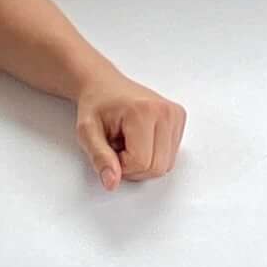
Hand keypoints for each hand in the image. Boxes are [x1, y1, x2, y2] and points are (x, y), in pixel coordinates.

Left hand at [70, 69, 185, 188]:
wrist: (104, 85)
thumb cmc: (96, 104)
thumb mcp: (87, 132)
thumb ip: (99, 158)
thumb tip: (112, 182)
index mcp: (144, 111)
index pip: (141, 163)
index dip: (121, 167)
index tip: (109, 149)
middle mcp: (165, 112)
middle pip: (157, 168)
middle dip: (134, 167)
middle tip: (117, 147)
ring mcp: (175, 115)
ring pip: (165, 165)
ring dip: (143, 162)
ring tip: (128, 142)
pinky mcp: (179, 120)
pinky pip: (170, 157)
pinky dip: (153, 156)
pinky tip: (140, 141)